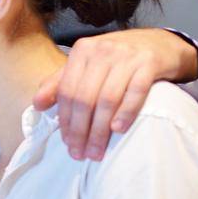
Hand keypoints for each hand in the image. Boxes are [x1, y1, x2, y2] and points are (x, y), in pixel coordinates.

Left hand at [33, 29, 197, 159]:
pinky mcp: (149, 63)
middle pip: (85, 98)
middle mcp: (102, 50)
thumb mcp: (87, 64)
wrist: (161, 44)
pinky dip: (126, 113)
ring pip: (107, 99)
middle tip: (80, 154)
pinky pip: (135, 92)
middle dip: (81, 130)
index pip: (67, 91)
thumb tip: (37, 104)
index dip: (65, 120)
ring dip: (100, 130)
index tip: (67, 143)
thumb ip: (60, 82)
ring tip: (97, 151)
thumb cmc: (118, 59)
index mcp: (82, 51)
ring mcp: (127, 56)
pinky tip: (118, 130)